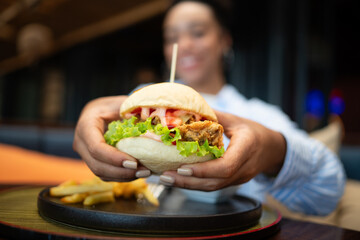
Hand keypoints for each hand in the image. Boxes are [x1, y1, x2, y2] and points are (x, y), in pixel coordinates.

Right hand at [73, 96, 150, 181]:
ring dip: (123, 176)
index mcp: (86, 125)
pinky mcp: (94, 161)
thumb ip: (134, 112)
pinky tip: (138, 173)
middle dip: (121, 172)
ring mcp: (85, 154)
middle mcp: (81, 142)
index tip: (134, 163)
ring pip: (101, 173)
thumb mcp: (123, 104)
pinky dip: (122, 176)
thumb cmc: (115, 106)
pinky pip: (106, 174)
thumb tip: (152, 122)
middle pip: (97, 165)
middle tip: (144, 171)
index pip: (96, 147)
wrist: (104, 110)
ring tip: (144, 172)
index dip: (114, 158)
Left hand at [159, 110, 285, 190]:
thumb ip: (214, 116)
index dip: (203, 170)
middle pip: (215, 182)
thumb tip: (189, 108)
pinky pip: (213, 185)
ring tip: (166, 179)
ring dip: (188, 185)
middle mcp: (244, 167)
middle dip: (188, 181)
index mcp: (247, 147)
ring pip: (212, 187)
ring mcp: (240, 178)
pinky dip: (195, 183)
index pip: (226, 166)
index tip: (182, 168)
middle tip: (165, 176)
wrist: (274, 149)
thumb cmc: (254, 131)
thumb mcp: (236, 119)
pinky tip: (178, 179)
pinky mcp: (233, 182)